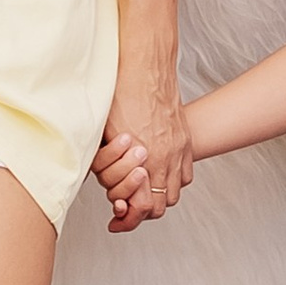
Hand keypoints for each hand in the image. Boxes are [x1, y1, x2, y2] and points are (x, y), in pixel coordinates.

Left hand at [99, 65, 190, 229]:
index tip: (116, 219)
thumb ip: (106, 163)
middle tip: (126, 209)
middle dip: (142, 211)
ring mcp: (179, 148)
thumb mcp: (104, 132)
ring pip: (176, 191)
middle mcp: (167, 157)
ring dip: (159, 196)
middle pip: (162, 205)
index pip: (144, 207)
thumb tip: (100, 181)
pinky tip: (159, 174)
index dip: (128, 218)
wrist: (146, 65)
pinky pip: (186, 173)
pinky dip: (173, 180)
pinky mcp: (184, 138)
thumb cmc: (122, 93)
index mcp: (146, 159)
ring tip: (141, 192)